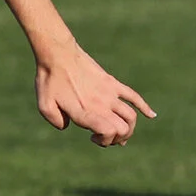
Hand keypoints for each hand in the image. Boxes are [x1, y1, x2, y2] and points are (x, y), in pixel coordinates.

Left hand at [35, 47, 154, 146]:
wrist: (58, 55)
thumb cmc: (49, 81)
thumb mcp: (44, 106)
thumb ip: (56, 121)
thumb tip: (68, 127)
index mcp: (84, 112)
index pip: (108, 132)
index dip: (105, 140)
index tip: (93, 138)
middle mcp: (100, 105)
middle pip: (122, 128)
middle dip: (117, 139)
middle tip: (104, 136)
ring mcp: (109, 93)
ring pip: (131, 116)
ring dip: (130, 128)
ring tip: (120, 132)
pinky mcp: (112, 83)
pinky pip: (133, 96)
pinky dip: (145, 107)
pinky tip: (152, 115)